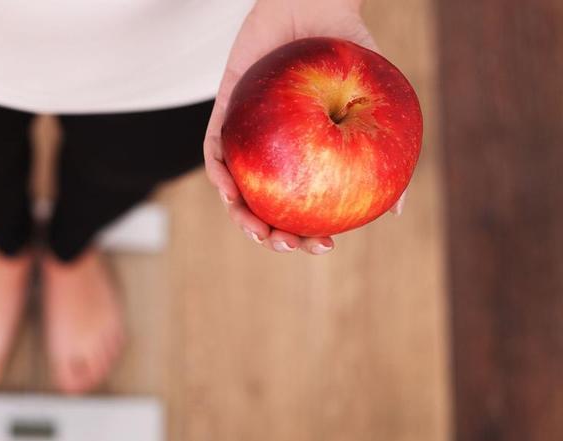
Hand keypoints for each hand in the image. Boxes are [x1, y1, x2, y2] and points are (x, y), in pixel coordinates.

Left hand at [204, 0, 404, 254]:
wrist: (314, 3)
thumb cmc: (347, 51)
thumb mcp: (373, 102)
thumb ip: (382, 151)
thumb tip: (396, 210)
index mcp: (305, 157)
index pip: (303, 207)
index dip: (308, 234)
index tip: (323, 246)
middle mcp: (275, 153)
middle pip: (265, 207)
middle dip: (271, 237)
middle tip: (286, 245)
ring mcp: (247, 136)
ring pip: (235, 189)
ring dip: (241, 216)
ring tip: (257, 230)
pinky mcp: (224, 113)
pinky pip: (214, 149)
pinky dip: (219, 173)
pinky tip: (229, 188)